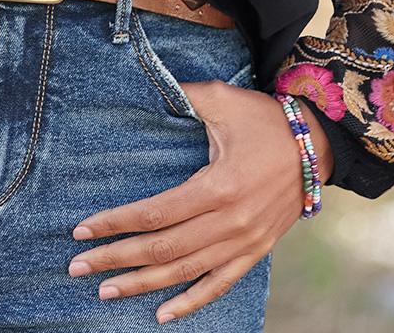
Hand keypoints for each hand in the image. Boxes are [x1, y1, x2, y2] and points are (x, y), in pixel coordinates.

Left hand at [66, 79, 324, 322]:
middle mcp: (230, 222)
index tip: (82, 229)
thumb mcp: (223, 100)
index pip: (155, 213)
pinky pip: (219, 284)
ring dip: (143, 284)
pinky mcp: (256, 251)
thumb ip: (185, 95)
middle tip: (78, 266)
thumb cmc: (264, 119)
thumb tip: (150, 84)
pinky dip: (190, 302)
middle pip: (163, 249)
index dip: (116, 223)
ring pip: (185, 272)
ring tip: (106, 290)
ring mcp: (244, 242)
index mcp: (218, 186)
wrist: (316, 146)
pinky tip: (162, 313)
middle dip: (117, 258)